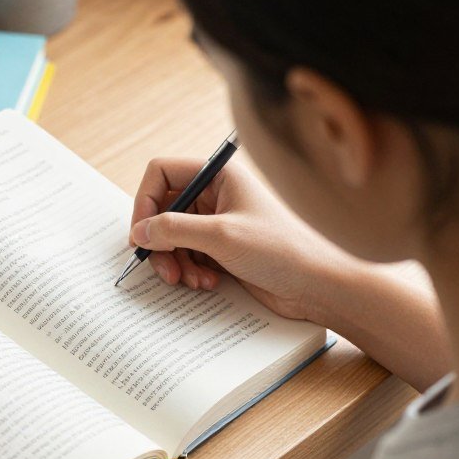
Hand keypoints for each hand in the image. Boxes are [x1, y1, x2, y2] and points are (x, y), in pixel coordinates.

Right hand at [130, 158, 357, 323]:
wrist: (318, 285)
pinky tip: (207, 283)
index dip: (145, 201)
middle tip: (163, 269)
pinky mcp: (222, 248)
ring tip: (189, 280)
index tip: (142, 233)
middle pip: (164, 210)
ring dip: (175, 262)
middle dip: (160, 242)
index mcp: (220, 175)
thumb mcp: (221, 236)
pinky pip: (188, 255)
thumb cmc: (283, 250)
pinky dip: (189, 271)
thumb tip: (139, 231)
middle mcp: (217, 194)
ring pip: (173, 237)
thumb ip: (174, 230)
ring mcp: (219, 222)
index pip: (162, 173)